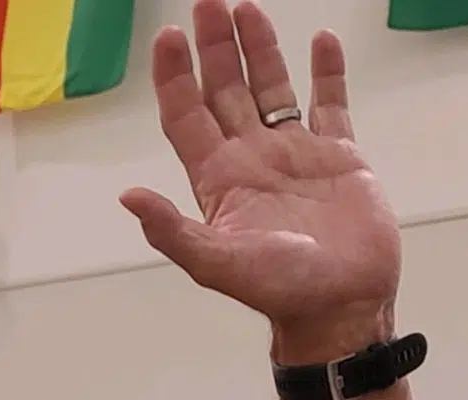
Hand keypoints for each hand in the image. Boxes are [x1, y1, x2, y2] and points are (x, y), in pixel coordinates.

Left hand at [122, 1, 399, 363]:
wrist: (340, 302)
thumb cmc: (279, 289)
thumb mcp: (215, 262)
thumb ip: (171, 229)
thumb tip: (127, 196)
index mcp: (219, 179)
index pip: (187, 116)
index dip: (174, 78)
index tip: (167, 38)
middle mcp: (251, 158)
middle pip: (225, 91)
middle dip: (213, 48)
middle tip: (205, 2)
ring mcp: (294, 153)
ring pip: (271, 87)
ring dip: (259, 49)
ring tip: (246, 7)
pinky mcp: (339, 155)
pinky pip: (330, 102)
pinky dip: (327, 71)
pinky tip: (321, 40)